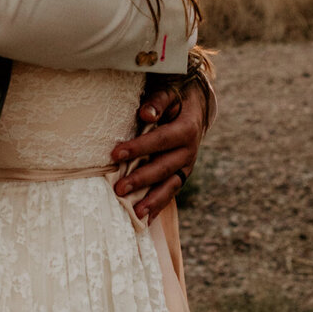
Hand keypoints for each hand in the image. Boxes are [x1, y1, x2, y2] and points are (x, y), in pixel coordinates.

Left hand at [109, 77, 205, 221]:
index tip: (115, 154)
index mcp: (186, 128)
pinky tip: (146, 220)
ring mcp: (187, 164)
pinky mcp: (182, 173)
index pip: (160, 140)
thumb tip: (145, 114)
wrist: (197, 104)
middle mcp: (189, 150)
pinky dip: (159, 205)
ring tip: (136, 214)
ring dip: (153, 200)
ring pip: (170, 185)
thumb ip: (158, 101)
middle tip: (119, 189)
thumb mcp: (170, 91)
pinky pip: (171, 191)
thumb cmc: (177, 96)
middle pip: (164, 167)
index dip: (139, 147)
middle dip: (141, 179)